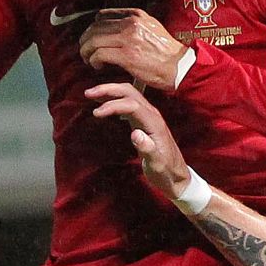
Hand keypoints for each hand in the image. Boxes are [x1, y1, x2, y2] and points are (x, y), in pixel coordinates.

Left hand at [82, 8, 188, 91]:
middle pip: (95, 28)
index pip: (103, 15)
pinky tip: (97, 66)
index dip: (93, 27)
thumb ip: (135, 25)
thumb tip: (117, 29)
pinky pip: (100, 55)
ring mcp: (128, 39)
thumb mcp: (152, 28)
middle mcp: (131, 24)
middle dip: (86, 40)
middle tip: (84, 50)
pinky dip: (94, 60)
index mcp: (136, 15)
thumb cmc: (167, 53)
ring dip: (86, 51)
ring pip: (94, 40)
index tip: (92, 37)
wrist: (179, 66)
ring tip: (88, 59)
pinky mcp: (126, 56)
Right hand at [88, 83, 191, 200]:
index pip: (132, 105)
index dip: (113, 106)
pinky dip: (115, 99)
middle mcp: (152, 115)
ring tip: (91, 94)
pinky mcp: (144, 121)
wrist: (176, 176)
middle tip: (89, 93)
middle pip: (130, 92)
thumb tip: (135, 134)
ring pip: (129, 94)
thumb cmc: (166, 172)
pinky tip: (103, 103)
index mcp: (154, 123)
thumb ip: (148, 149)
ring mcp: (149, 116)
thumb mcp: (157, 165)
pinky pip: (129, 104)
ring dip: (110, 91)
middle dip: (109, 90)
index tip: (96, 113)